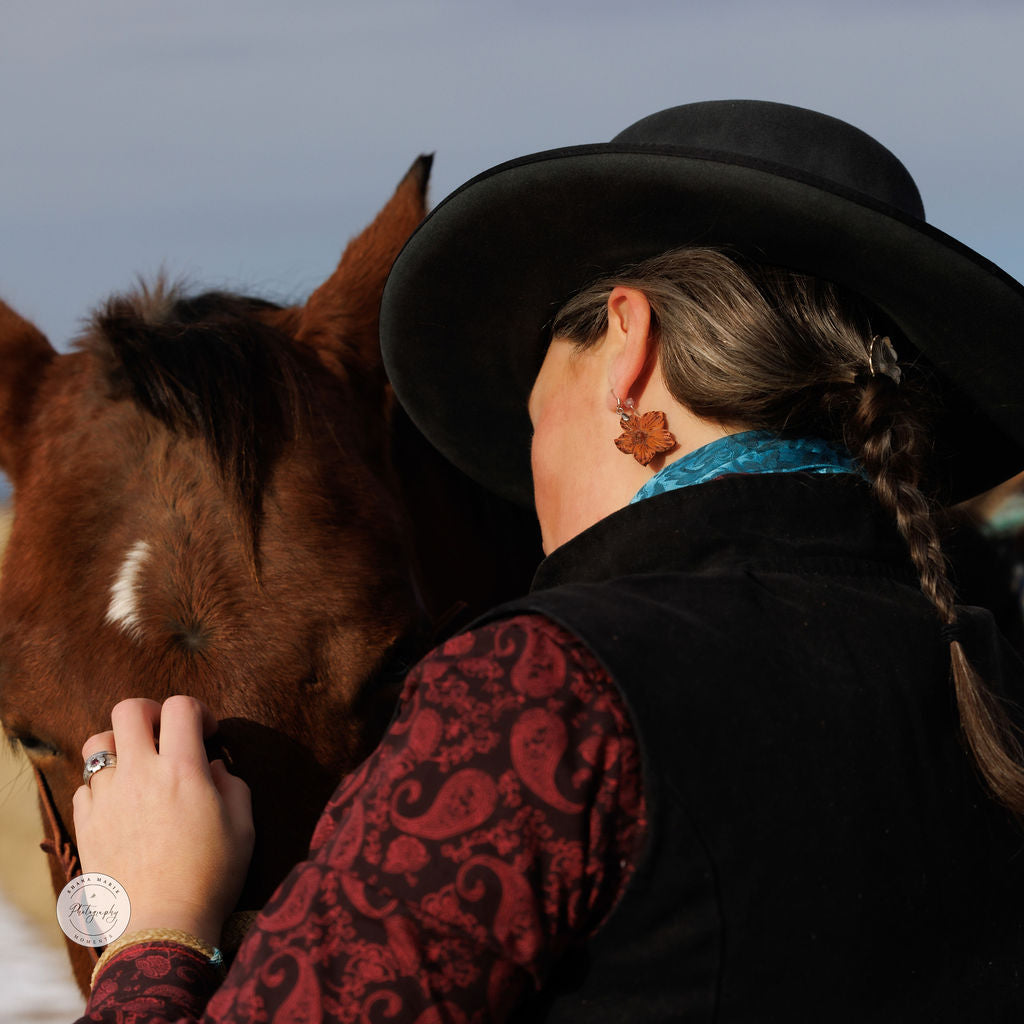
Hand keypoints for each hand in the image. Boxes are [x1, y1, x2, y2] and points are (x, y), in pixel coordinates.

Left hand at [73, 696, 254, 947]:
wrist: (163, 926)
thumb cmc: (212, 876)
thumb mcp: (243, 825)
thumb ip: (232, 784)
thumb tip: (213, 767)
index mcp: (182, 769)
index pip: (180, 706)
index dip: (197, 710)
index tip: (207, 734)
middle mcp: (139, 774)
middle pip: (128, 710)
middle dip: (151, 712)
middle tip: (166, 734)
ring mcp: (107, 798)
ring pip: (97, 744)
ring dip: (121, 746)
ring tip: (138, 768)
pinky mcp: (86, 824)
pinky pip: (86, 786)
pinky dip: (104, 785)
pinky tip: (124, 804)